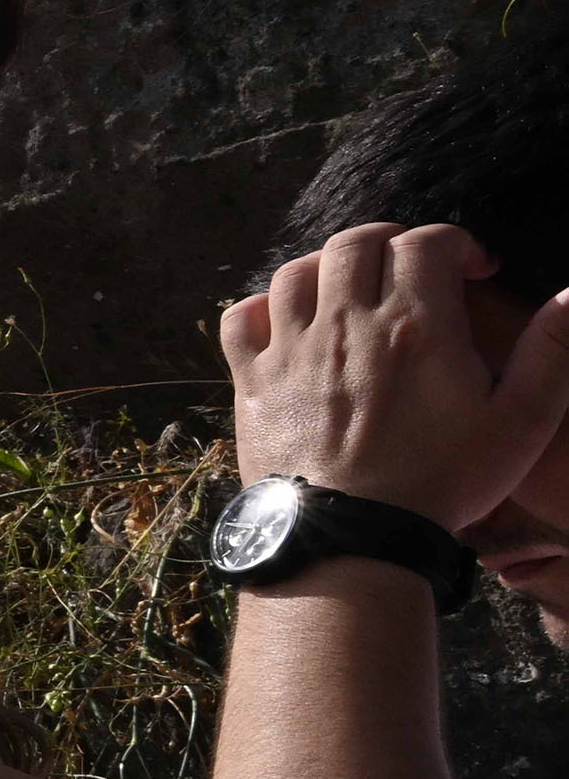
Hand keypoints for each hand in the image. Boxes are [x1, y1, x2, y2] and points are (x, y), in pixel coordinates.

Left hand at [224, 224, 568, 530]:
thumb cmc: (443, 482)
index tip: (473, 270)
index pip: (426, 242)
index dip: (455, 243)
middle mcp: (346, 324)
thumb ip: (551, 353)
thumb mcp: (519, 422)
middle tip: (414, 268)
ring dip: (328, 266)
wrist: (353, 537)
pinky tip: (288, 320)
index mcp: (415, 325)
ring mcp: (292, 349)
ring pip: (297, 270)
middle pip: (356, 242)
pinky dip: (262, 304)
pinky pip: (241, 317)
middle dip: (391, 241)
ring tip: (355, 287)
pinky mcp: (254, 380)